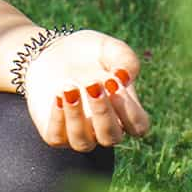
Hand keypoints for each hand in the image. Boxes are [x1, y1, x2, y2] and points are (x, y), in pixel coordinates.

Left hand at [20, 29, 149, 151]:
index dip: (130, 110)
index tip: (114, 82)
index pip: (138, 127)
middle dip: (102, 111)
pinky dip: (58, 118)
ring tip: (69, 88)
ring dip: (76, 117)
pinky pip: (57, 138)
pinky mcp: (55, 132)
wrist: (53, 51)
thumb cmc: (90, 53)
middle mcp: (103, 128)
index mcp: (124, 111)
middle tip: (92, 83)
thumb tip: (125, 77)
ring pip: (83, 143)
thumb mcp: (109, 48)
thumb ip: (125, 59)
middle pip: (111, 137)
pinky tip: (57, 95)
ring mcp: (79, 133)